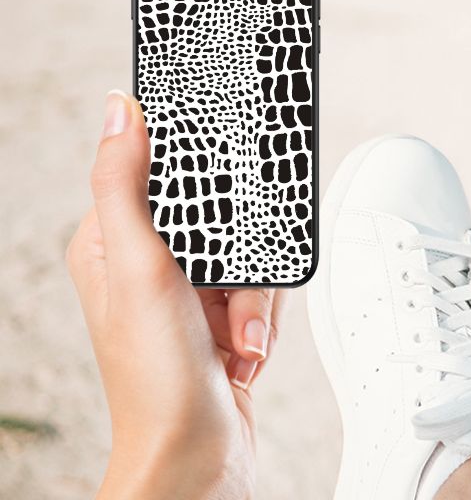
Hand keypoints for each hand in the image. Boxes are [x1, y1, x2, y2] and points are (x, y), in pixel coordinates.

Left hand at [66, 91, 285, 498]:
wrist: (197, 457)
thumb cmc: (156, 379)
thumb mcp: (139, 267)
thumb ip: (125, 185)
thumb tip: (119, 110)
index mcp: (111, 243)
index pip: (158, 175)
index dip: (197, 177)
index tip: (221, 186)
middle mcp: (148, 265)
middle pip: (220, 216)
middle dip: (239, 262)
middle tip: (226, 300)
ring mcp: (187, 294)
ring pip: (249, 254)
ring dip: (254, 300)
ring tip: (236, 338)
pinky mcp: (221, 317)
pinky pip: (262, 289)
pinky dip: (262, 319)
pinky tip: (244, 350)